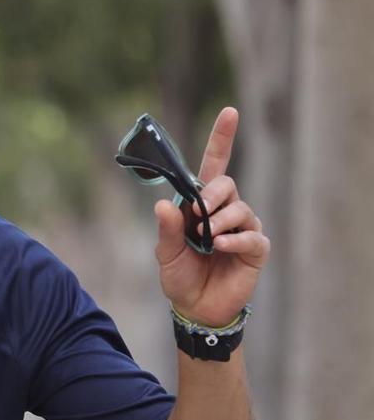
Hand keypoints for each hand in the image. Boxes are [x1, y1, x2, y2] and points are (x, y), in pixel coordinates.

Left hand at [158, 106, 269, 327]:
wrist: (195, 307)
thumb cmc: (180, 276)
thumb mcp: (166, 253)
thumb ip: (166, 229)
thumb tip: (163, 204)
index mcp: (201, 205)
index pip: (214, 166)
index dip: (222, 138)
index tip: (229, 112)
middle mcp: (225, 211)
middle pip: (226, 184)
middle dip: (211, 195)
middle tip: (197, 217)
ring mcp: (243, 228)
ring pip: (239, 209)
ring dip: (220, 222)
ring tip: (207, 240)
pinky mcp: (255, 249)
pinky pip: (251, 236)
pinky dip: (235, 240)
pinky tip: (220, 248)